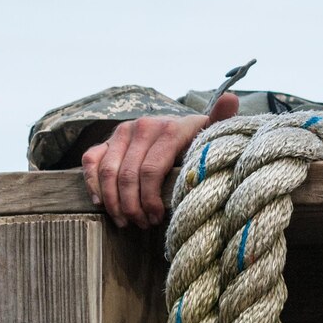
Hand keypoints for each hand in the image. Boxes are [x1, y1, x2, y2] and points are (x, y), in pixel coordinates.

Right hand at [81, 93, 239, 227]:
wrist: (181, 127)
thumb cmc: (200, 139)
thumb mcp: (213, 132)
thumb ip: (221, 119)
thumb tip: (231, 98)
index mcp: (169, 128)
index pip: (151, 170)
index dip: (150, 199)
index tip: (157, 218)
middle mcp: (143, 126)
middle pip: (129, 175)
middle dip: (133, 206)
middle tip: (142, 224)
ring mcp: (123, 131)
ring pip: (108, 171)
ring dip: (114, 201)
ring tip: (126, 221)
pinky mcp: (108, 138)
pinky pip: (91, 160)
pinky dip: (93, 183)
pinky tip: (102, 204)